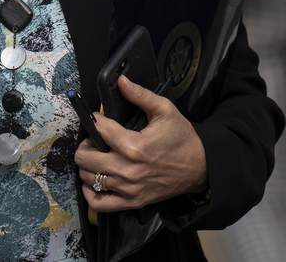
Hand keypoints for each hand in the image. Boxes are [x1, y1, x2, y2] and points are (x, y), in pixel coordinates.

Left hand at [74, 75, 207, 211]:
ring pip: (88, 178)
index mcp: (135, 146)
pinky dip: (91, 192)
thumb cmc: (182, 139)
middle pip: (85, 157)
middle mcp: (129, 170)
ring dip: (87, 165)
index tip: (98, 118)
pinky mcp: (132, 201)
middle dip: (86, 144)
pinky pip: (99, 203)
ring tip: (97, 156)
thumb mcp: (165, 110)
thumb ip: (140, 95)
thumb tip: (122, 82)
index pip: (99, 130)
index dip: (94, 120)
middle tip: (95, 139)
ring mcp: (129, 189)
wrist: (201, 167)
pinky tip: (95, 179)